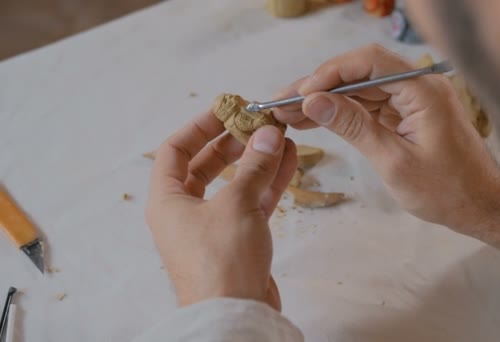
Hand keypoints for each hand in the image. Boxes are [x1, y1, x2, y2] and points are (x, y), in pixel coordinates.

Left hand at [145, 110, 296, 308]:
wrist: (236, 315)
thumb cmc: (222, 260)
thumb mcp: (237, 204)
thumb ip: (254, 166)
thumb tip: (269, 134)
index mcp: (167, 200)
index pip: (174, 150)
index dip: (199, 126)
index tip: (225, 109)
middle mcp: (185, 212)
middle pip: (205, 166)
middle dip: (232, 143)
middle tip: (257, 124)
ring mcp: (212, 226)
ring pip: (234, 183)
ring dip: (256, 161)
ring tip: (280, 137)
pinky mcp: (237, 240)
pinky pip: (251, 202)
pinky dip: (268, 183)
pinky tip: (288, 161)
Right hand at [274, 44, 499, 250]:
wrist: (480, 206)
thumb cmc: (445, 190)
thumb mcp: (393, 161)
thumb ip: (353, 126)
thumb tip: (313, 101)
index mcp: (422, 90)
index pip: (369, 62)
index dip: (329, 73)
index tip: (300, 94)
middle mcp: (418, 85)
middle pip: (359, 72)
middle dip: (318, 87)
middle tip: (280, 103)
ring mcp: (412, 99)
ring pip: (359, 89)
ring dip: (324, 100)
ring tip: (287, 114)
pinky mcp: (406, 113)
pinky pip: (367, 105)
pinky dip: (340, 113)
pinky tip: (312, 120)